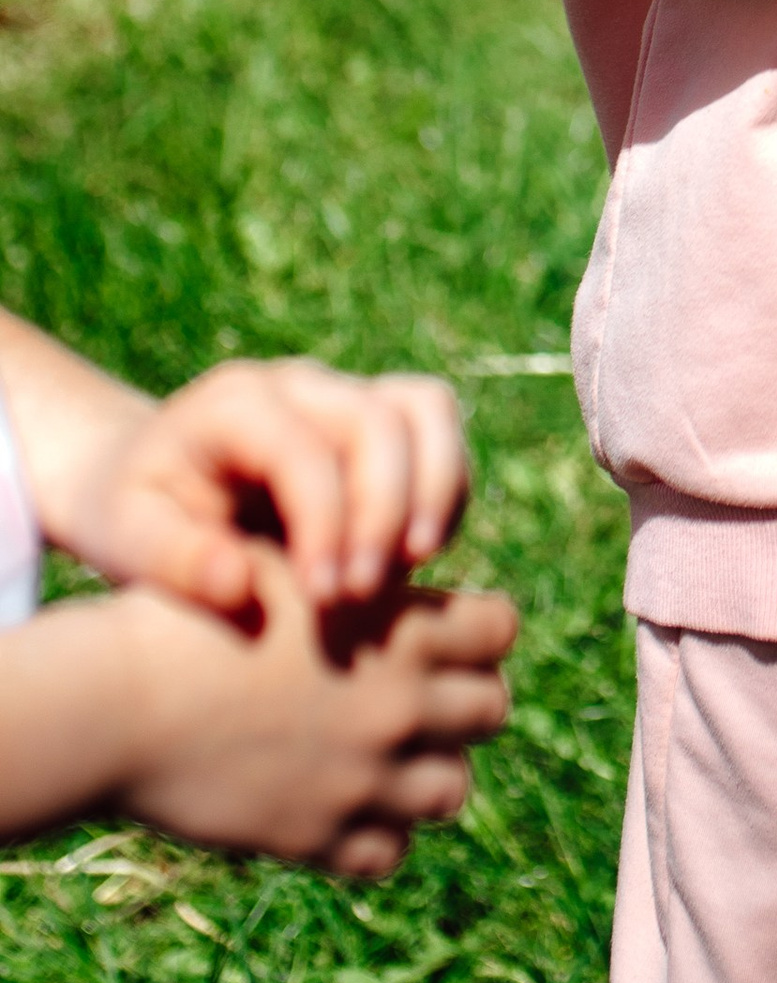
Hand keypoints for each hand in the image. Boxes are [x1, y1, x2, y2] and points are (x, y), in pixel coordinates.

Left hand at [57, 357, 470, 613]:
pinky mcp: (378, 419)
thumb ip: (177, 562)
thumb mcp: (128, 539)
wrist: (149, 480)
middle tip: (362, 594)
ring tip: (416, 565)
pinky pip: (436, 434)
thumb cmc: (137, 514)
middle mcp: (299, 383)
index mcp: (234, 403)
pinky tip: (414, 557)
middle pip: (379, 420)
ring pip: (426, 409)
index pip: (304, 449)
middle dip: (384, 512)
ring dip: (434, 488)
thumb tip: (239, 586)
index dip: (326, 524)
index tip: (323, 599)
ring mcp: (345, 393)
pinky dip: (442, 492)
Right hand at [96, 552, 515, 875]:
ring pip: (451, 790)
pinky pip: (389, 852)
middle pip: (492, 710)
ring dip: (426, 771)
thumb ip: (362, 578)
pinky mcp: (319, 836)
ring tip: (382, 754)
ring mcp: (364, 778)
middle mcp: (399, 704)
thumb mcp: (293, 568)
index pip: (503, 630)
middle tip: (415, 695)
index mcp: (401, 628)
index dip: (477, 628)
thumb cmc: (194, 616)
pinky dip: (375, 833)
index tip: (443, 633)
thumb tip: (411, 583)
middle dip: (461, 699)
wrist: (116, 704)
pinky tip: (340, 801)